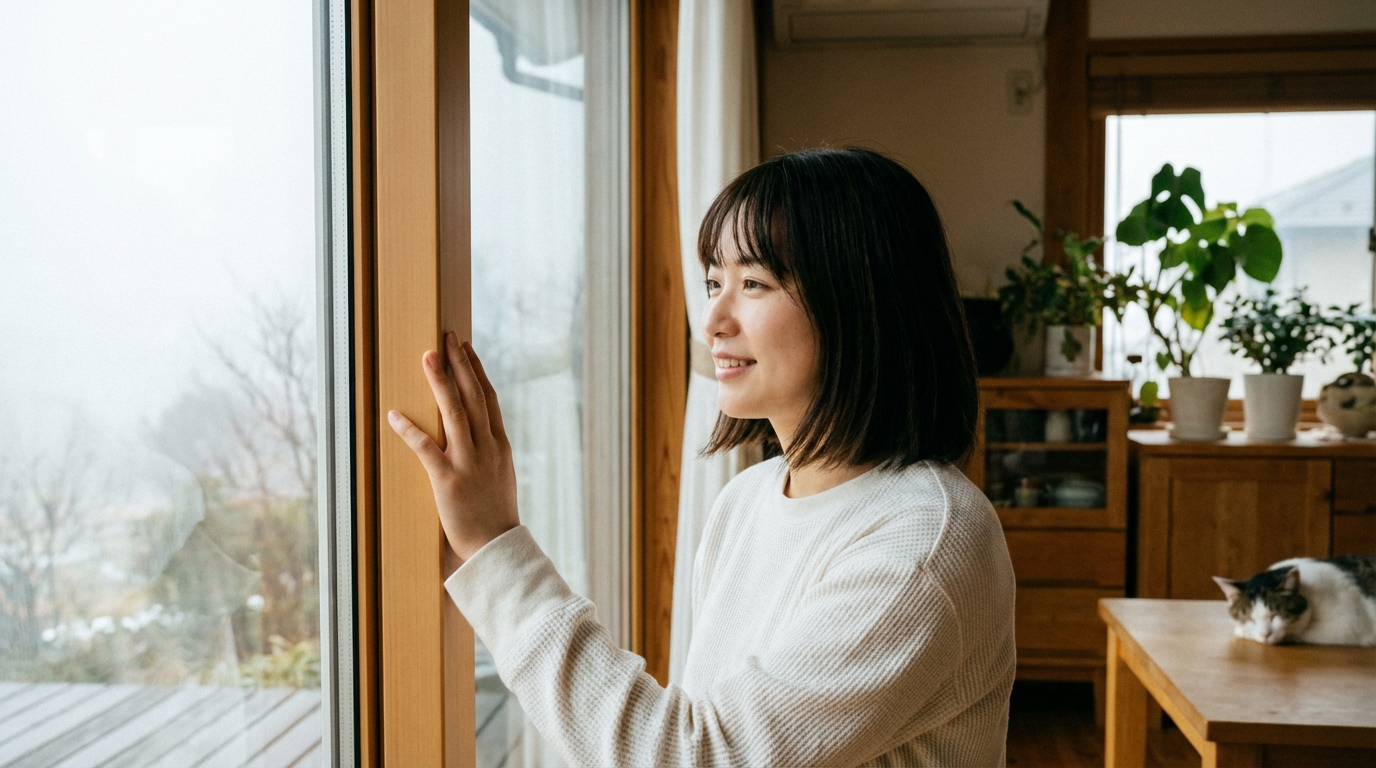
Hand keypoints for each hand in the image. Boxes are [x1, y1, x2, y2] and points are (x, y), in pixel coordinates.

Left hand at [388, 332, 518, 562]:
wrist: (497, 548)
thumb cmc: (495, 516)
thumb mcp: (500, 476)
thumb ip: (489, 452)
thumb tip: (475, 432)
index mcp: (500, 445)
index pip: (489, 398)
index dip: (476, 370)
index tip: (466, 347)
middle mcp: (487, 447)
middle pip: (473, 395)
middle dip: (459, 363)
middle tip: (446, 336)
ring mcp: (469, 462)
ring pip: (455, 412)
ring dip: (440, 381)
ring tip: (428, 355)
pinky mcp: (448, 481)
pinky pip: (426, 448)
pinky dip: (409, 430)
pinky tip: (394, 414)